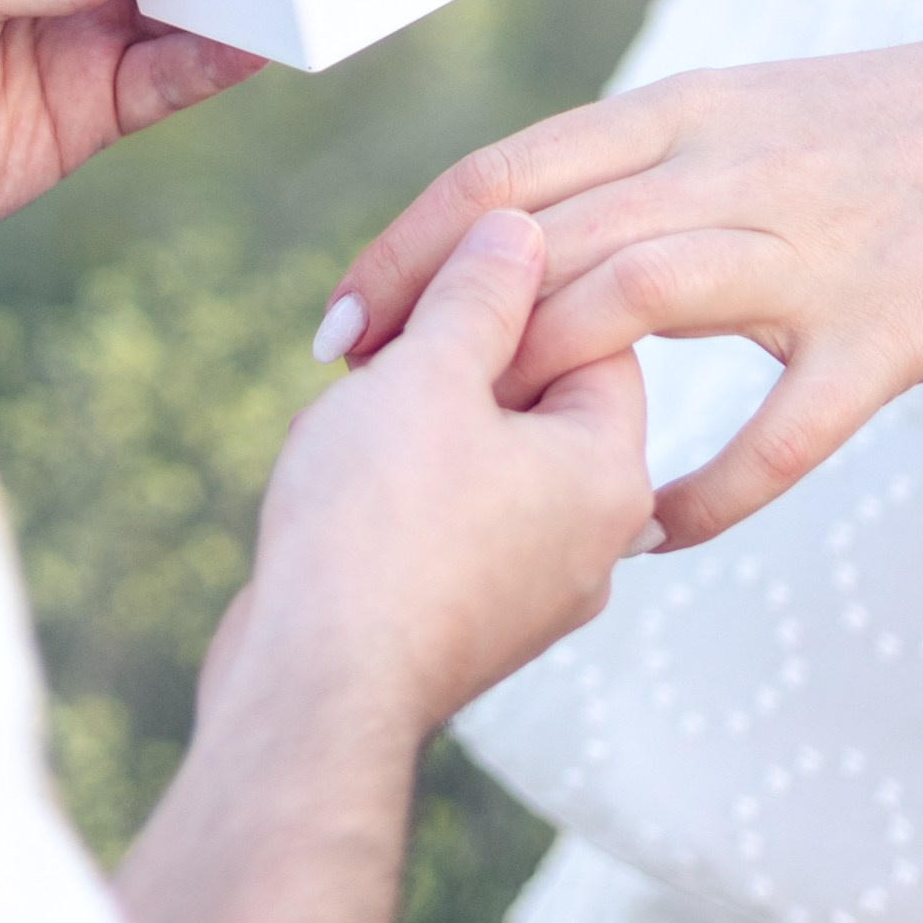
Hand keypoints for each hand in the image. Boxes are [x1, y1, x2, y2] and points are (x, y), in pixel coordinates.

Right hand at [231, 210, 653, 745]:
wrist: (311, 693)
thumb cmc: (377, 526)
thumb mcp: (429, 374)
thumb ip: (481, 292)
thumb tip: (520, 229)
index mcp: (611, 473)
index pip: (596, 334)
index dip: (511, 293)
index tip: (435, 289)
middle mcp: (595, 541)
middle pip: (539, 398)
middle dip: (452, 363)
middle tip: (381, 353)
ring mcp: (532, 595)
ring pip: (484, 460)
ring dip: (413, 425)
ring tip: (346, 427)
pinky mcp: (468, 628)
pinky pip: (447, 525)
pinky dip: (396, 492)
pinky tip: (330, 485)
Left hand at [328, 0, 922, 551]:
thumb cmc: (915, 123)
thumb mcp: (766, 107)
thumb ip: (658, 161)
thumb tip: (544, 225)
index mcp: (694, 105)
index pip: (507, 173)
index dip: (408, 253)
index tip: (338, 327)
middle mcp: (736, 164)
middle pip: (546, 237)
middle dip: (438, 331)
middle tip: (365, 419)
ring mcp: (819, 246)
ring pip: (641, 302)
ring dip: (547, 390)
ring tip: (488, 472)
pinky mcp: (898, 327)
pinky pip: (786, 424)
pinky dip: (714, 487)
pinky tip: (661, 534)